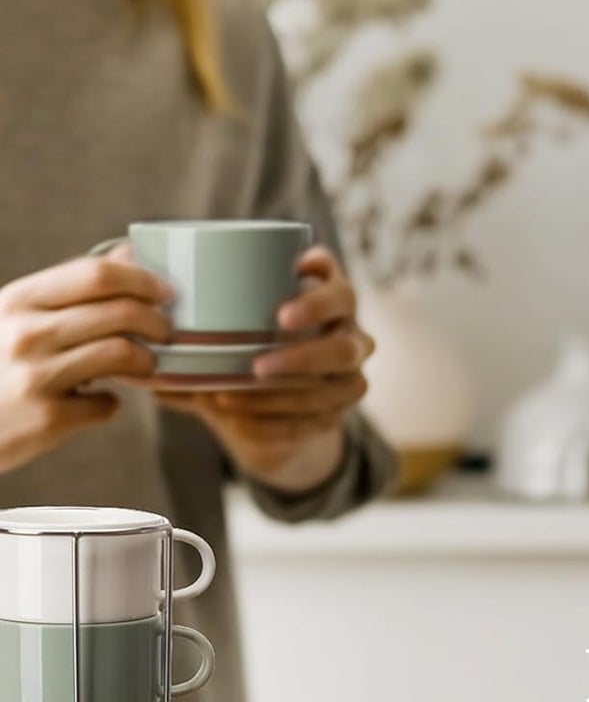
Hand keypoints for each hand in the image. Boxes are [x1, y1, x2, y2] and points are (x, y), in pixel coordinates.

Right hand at [0, 255, 169, 471]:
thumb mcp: (20, 314)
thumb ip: (73, 288)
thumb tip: (128, 253)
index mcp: (19, 299)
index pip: (95, 274)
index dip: (142, 280)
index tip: (166, 292)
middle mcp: (26, 333)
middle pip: (119, 313)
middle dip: (157, 322)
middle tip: (167, 333)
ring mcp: (37, 375)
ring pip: (121, 354)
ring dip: (146, 361)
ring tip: (144, 365)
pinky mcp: (49, 417)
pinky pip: (106, 404)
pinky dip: (110, 403)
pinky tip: (100, 400)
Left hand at [158, 247, 371, 493]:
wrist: (261, 410)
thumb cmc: (236, 346)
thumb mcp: (218, 323)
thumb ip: (185, 304)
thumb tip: (126, 280)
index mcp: (325, 300)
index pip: (338, 288)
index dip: (319, 293)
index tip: (283, 305)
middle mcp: (347, 335)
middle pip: (349, 343)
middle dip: (306, 354)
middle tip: (258, 364)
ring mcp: (349, 376)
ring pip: (339, 386)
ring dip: (287, 393)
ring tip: (235, 395)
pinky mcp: (339, 413)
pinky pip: (320, 420)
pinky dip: (279, 421)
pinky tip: (242, 420)